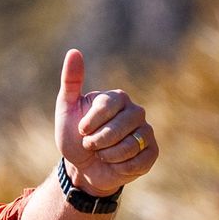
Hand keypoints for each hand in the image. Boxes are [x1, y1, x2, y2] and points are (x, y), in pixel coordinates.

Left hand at [55, 49, 158, 196]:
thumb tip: (73, 52)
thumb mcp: (66, 109)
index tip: (81, 130)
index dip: (90, 123)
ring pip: (129, 145)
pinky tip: (115, 165)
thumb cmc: (75, 137)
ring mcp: (146, 132)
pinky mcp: (152, 152)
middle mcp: (136, 111)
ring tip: (102, 154)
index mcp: (117, 98)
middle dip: (97, 142)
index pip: (107, 106)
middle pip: (119, 127)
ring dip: (107, 155)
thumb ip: (71, 81)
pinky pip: (138, 161)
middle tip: (90, 145)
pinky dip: (120, 167)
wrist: (84, 167)